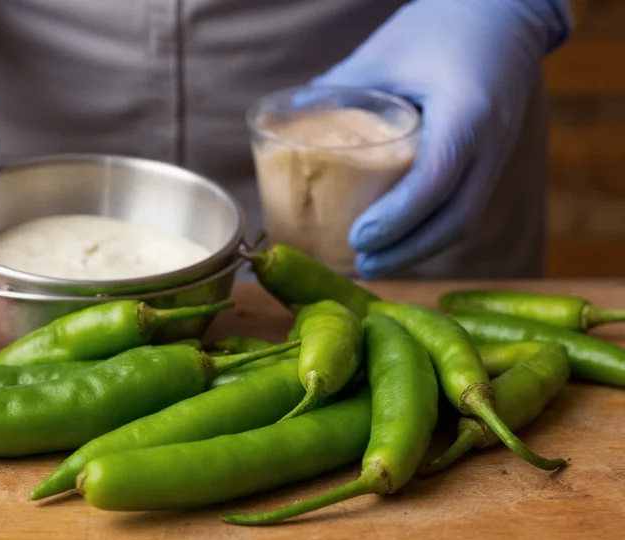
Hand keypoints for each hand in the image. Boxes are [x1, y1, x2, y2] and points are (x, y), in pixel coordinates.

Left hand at [307, 0, 569, 278]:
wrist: (504, 16)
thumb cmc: (440, 26)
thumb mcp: (384, 52)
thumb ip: (338, 90)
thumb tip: (285, 126)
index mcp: (467, 108)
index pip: (435, 177)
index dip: (398, 216)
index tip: (358, 238)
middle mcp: (491, 139)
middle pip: (456, 217)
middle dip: (406, 250)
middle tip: (360, 265)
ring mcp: (497, 154)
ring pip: (464, 220)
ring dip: (418, 251)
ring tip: (372, 265)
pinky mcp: (491, 163)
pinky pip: (464, 209)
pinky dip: (430, 233)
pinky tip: (397, 245)